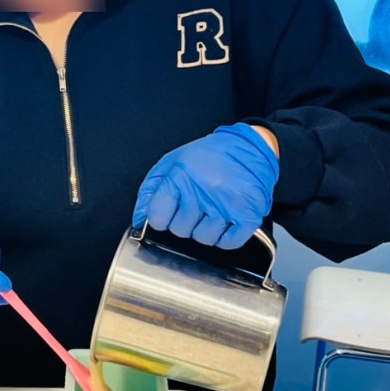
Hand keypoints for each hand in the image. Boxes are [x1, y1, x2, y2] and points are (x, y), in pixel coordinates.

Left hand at [132, 123, 278, 249]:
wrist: (249, 147)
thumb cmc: (209, 156)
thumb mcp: (171, 163)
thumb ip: (150, 191)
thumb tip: (140, 219)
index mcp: (181, 176)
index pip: (158, 217)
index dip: (161, 217)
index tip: (167, 211)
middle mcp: (204, 191)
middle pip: (180, 230)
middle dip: (183, 221)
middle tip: (195, 204)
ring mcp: (227, 204)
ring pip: (203, 238)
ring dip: (205, 229)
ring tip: (211, 209)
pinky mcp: (248, 215)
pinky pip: (228, 242)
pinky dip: (225, 237)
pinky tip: (225, 221)